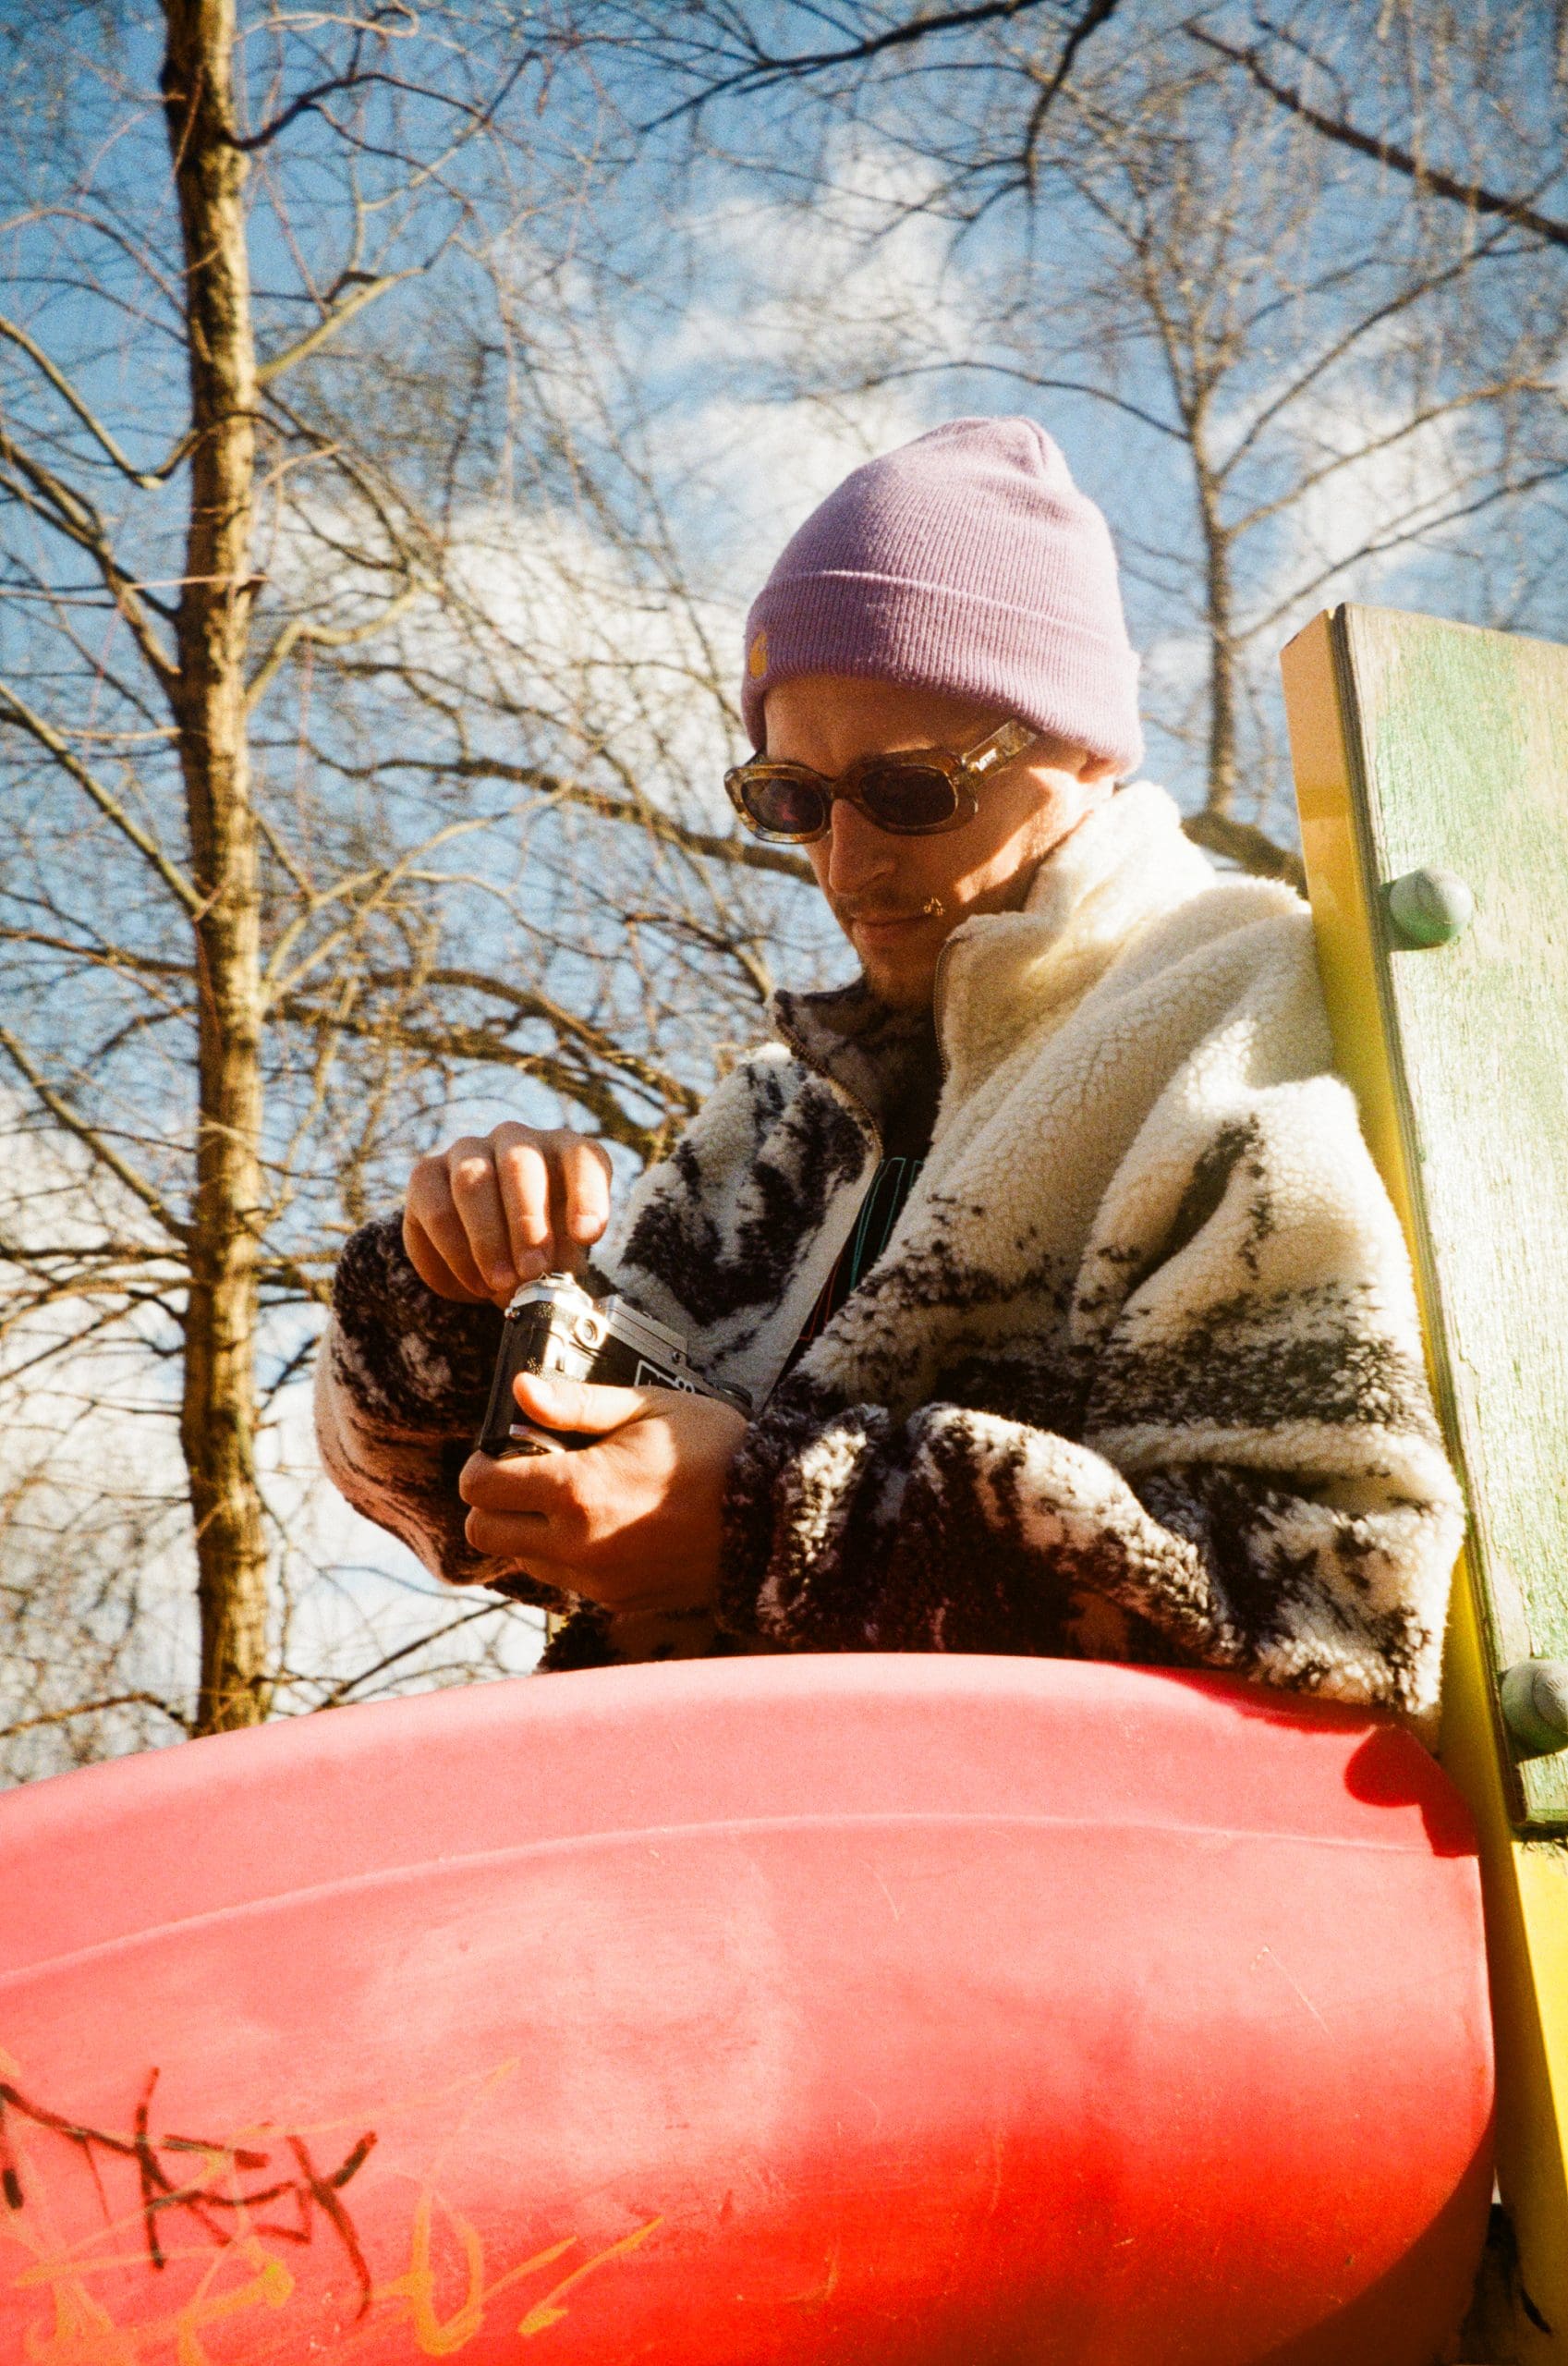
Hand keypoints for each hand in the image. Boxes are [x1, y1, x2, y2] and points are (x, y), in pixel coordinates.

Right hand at [403, 1123, 611, 1305]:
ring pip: (472, 1183)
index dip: (587, 1195)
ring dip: (487, 1240)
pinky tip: (473, 1281)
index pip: (583, 1158)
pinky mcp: (427, 1174)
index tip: (587, 1236)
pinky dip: (454, 1251)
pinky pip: (435, 1207)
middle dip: (527, 1222)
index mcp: (565, 1152)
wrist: (488, 1255)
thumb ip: (562, 1266)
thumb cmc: (539, 1248)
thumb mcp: (562, 1256)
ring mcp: (468, 1151)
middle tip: (531, 1270)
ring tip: (499, 1284)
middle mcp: (517, 1141)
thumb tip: (549, 1291)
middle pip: (520, 1165)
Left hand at [457, 1372, 748, 1614]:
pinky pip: (564, 1580)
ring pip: (520, 1559)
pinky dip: (567, 1553)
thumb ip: (576, 1403)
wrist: (774, 1518)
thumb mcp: (649, 1407)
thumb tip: (521, 1390)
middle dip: (493, 1500)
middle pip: (483, 1532)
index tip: (507, 1447)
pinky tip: (607, 1523)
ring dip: (529, 1530)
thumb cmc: (716, 1450)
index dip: (483, 1461)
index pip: (481, 1487)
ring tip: (575, 1499)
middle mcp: (577, 1544)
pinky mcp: (617, 1601)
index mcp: (577, 1490)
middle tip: (528, 1474)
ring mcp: (596, 1580)